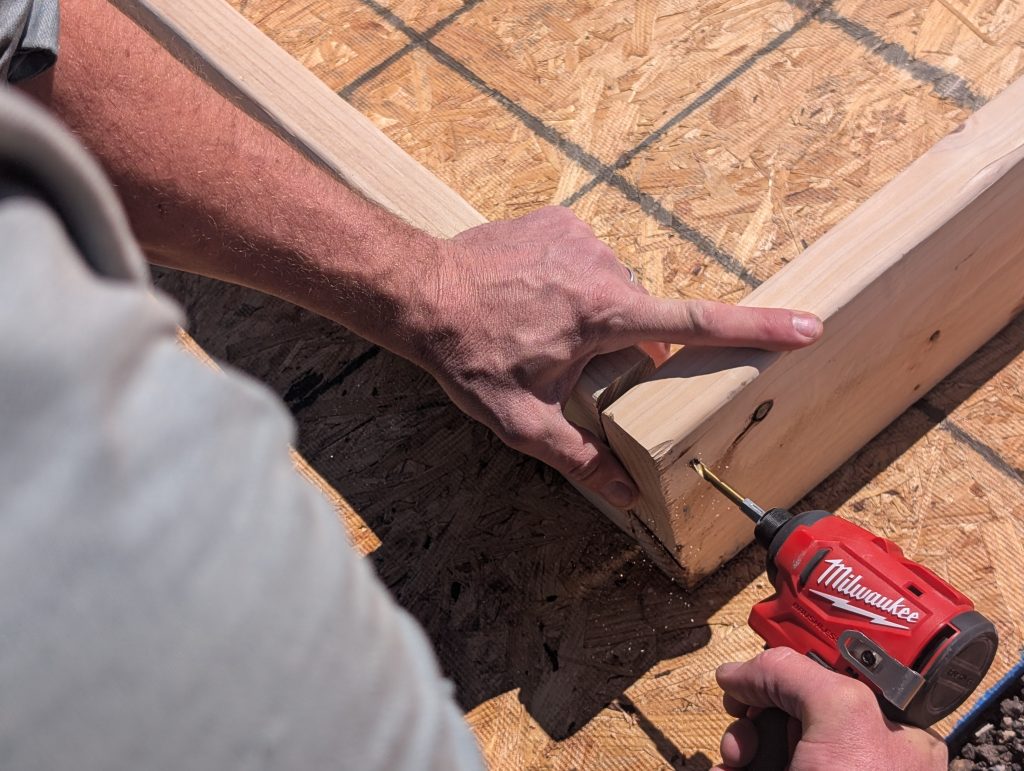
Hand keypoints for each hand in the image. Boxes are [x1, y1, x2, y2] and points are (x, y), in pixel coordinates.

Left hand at [403, 206, 822, 508]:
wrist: (418, 289)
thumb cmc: (469, 356)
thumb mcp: (521, 422)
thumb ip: (579, 458)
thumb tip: (629, 496)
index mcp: (604, 314)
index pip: (697, 324)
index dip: (757, 328)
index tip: (807, 324)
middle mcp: (603, 266)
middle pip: (645, 316)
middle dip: (626, 345)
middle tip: (568, 362)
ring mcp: (581, 235)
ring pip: (616, 287)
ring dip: (596, 312)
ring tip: (541, 328)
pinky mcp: (561, 218)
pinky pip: (588, 258)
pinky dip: (573, 281)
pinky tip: (533, 297)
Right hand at [714, 647, 945, 769]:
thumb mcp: (840, 716)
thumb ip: (793, 674)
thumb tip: (738, 675)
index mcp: (895, 733)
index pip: (835, 677)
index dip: (789, 671)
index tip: (755, 676)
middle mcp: (864, 760)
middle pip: (793, 709)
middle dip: (756, 711)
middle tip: (742, 720)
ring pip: (768, 745)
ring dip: (738, 745)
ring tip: (733, 761)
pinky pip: (757, 767)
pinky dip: (732, 770)